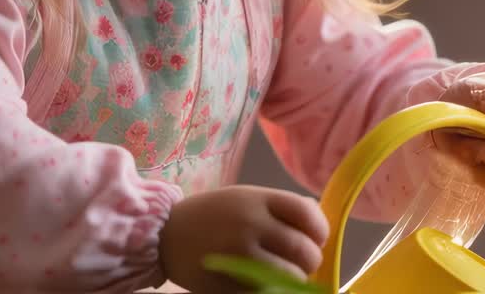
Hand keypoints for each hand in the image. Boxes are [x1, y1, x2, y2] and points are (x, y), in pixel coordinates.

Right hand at [158, 185, 328, 292]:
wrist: (163, 234)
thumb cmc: (210, 216)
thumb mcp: (244, 199)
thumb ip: (278, 209)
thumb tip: (317, 225)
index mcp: (258, 200)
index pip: (307, 214)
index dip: (320, 230)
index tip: (317, 239)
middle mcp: (251, 225)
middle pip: (304, 250)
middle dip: (310, 261)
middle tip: (300, 264)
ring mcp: (240, 256)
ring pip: (291, 278)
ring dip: (294, 281)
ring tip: (282, 276)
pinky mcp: (229, 283)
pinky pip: (267, 293)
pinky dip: (272, 291)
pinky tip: (264, 284)